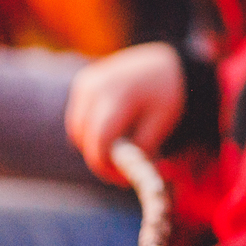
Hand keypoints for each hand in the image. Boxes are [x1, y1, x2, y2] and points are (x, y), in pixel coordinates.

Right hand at [65, 42, 185, 182]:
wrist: (169, 64)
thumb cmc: (169, 95)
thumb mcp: (161, 124)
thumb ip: (140, 150)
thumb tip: (121, 174)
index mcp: (117, 96)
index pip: (99, 142)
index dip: (107, 168)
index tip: (123, 181)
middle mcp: (94, 87)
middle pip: (84, 139)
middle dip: (101, 159)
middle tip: (124, 172)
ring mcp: (86, 83)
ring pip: (77, 130)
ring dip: (93, 145)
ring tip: (122, 149)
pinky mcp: (84, 82)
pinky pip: (78, 118)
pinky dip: (91, 130)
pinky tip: (114, 131)